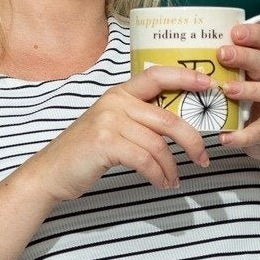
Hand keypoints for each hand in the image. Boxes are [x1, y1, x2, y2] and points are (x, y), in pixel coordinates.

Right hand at [27, 66, 215, 200]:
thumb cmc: (84, 152)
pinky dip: (158, 175)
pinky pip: (146, 160)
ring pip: (158, 144)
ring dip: (172, 167)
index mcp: (119, 94)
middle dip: (192, 141)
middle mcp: (115, 102)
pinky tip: (160, 183)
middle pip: (168, 119)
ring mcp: (109, 121)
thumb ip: (137, 119)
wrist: (50, 172)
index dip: (185, 77)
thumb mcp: (110, 126)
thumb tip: (176, 127)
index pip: (157, 76)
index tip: (209, 84)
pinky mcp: (106, 143)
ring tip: (173, 180)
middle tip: (203, 158)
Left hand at [215, 21, 259, 164]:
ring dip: (249, 89)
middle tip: (222, 54)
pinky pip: (258, 130)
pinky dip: (242, 135)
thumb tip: (171, 58)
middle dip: (244, 55)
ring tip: (227, 90)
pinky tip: (224, 137)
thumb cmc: (242, 104)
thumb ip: (211, 71)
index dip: (253, 33)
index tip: (234, 31)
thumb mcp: (230, 82)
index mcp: (255, 65)